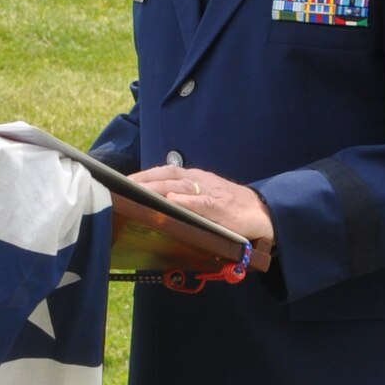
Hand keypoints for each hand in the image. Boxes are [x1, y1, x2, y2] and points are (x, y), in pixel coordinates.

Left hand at [131, 164, 274, 271]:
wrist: (261, 213)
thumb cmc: (229, 207)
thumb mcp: (204, 197)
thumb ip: (184, 197)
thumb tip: (156, 205)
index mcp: (195, 178)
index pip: (165, 172)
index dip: (144, 175)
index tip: (123, 181)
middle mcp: (201, 181)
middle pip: (168, 176)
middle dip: (145, 180)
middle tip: (123, 187)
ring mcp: (211, 192)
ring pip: (181, 186)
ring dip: (158, 188)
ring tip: (139, 191)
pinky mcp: (222, 207)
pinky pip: (202, 202)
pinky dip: (187, 201)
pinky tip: (173, 201)